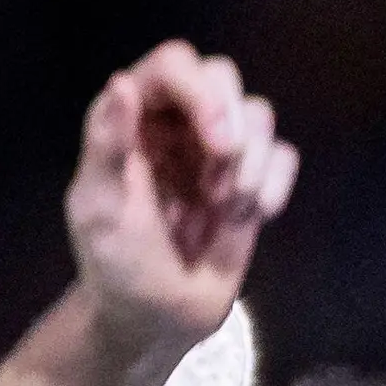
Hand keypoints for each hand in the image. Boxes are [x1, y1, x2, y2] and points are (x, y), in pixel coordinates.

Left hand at [67, 41, 296, 375]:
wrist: (158, 320)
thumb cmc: (118, 267)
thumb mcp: (100, 209)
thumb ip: (107, 145)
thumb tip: (122, 83)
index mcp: (132, 120)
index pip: (172, 66)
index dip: (201, 92)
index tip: (217, 143)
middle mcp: (177, 124)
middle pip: (222, 76)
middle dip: (233, 129)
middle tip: (221, 184)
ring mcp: (218, 152)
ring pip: (259, 115)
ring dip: (251, 165)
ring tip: (226, 207)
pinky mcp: (254, 181)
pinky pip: (284, 156)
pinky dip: (275, 185)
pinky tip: (253, 217)